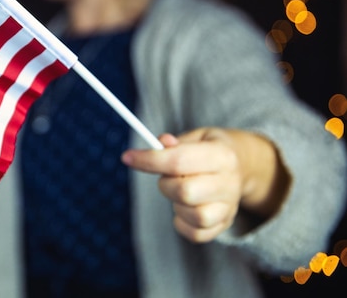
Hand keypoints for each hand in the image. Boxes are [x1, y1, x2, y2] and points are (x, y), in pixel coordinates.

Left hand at [121, 128, 287, 242]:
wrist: (242, 166)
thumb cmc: (209, 149)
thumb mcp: (197, 136)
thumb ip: (177, 142)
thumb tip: (160, 143)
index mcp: (222, 155)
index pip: (179, 160)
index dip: (148, 160)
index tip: (127, 157)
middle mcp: (229, 183)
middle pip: (185, 191)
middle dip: (165, 184)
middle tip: (167, 177)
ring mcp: (229, 207)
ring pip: (194, 216)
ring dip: (176, 205)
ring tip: (179, 192)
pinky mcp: (224, 224)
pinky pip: (197, 234)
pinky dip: (182, 223)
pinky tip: (182, 208)